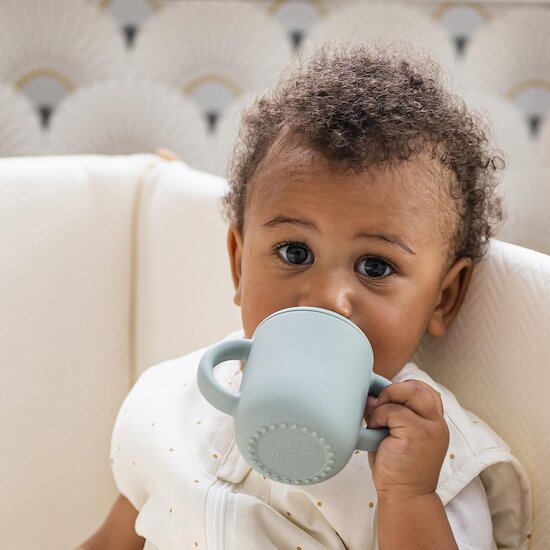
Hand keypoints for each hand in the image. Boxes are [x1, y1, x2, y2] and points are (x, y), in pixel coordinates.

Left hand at [364, 380, 448, 500]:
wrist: (405, 498)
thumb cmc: (397, 468)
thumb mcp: (397, 435)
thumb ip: (390, 413)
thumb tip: (370, 395)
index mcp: (434, 422)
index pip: (423, 389)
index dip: (402, 389)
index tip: (386, 402)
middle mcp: (436, 423)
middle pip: (417, 386)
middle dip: (392, 390)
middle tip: (378, 408)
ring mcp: (430, 427)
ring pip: (408, 392)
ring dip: (386, 402)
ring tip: (377, 422)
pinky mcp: (417, 433)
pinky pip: (393, 411)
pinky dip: (378, 416)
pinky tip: (375, 432)